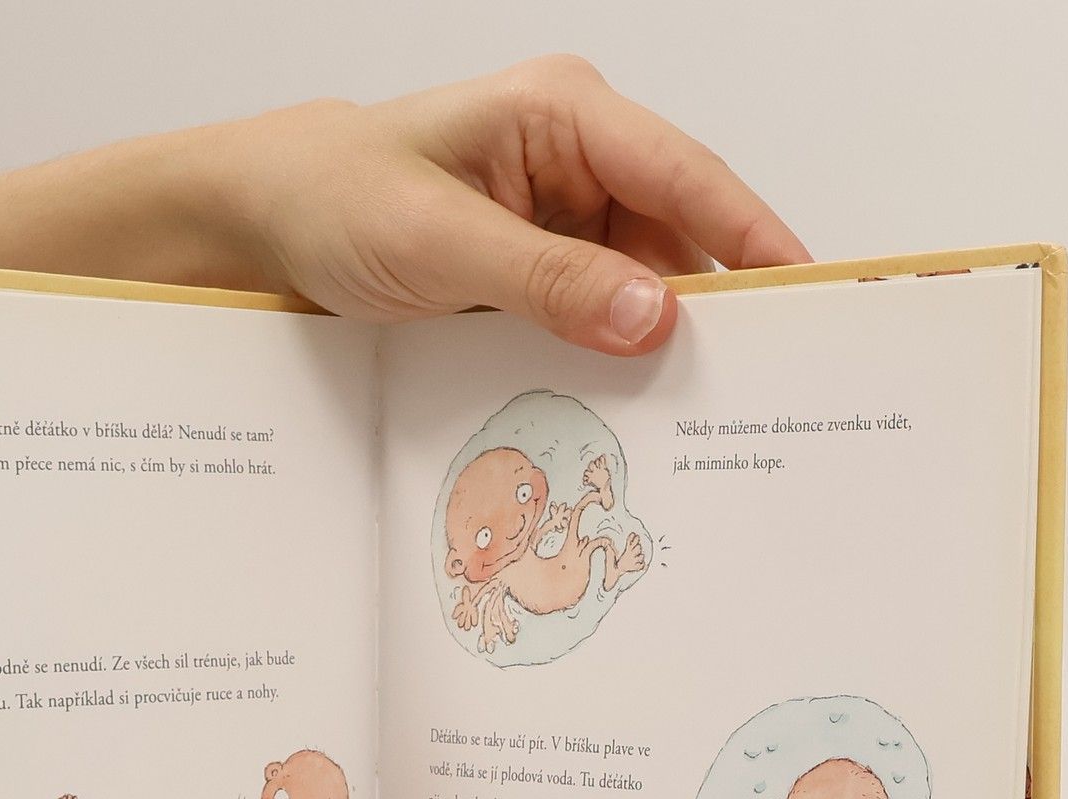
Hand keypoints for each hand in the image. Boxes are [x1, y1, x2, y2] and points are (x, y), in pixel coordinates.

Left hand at [223, 57, 807, 354]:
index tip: (802, 295)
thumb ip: (546, 280)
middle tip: (756, 386)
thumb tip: (653, 314)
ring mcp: (559, 216)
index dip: (752, 235)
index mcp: (562, 115)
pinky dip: (609, 357)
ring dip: (656, 346)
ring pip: (640, 285)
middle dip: (710, 308)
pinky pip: (595, 314)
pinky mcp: (538, 268)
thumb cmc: (334, 201)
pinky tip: (626, 406)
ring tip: (693, 415)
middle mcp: (575, 158)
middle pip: (677, 235)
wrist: (265, 224)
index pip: (685, 174)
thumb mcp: (436, 244)